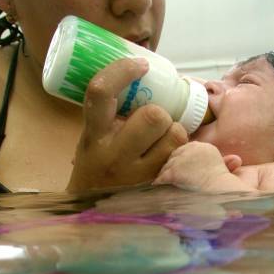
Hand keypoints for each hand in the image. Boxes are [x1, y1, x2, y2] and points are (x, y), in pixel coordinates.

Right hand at [66, 58, 187, 192]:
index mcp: (94, 135)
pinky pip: (180, 157)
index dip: (122, 71)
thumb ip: (112, 114)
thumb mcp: (94, 138)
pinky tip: (170, 154)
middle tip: (155, 121)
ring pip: (174, 136)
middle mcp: (113, 155)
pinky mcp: (156, 186)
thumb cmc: (98, 165)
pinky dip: (180, 150)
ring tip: (163, 139)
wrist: (93, 208)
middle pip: (153, 115)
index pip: (102, 92)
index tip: (140, 65)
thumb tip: (144, 75)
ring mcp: (137, 174)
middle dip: (160, 112)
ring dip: (174, 131)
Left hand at [154, 141, 231, 190]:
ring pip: (167, 165)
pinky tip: (156, 184)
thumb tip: (233, 159)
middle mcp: (192, 148)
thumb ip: (222, 161)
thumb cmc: (225, 185)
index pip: (186, 149)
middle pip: (174, 155)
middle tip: (166, 172)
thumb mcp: (225, 167)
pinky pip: (163, 176)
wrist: (222, 192)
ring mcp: (182, 159)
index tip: (180, 167)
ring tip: (160, 179)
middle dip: (171, 164)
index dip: (182, 159)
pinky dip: (160, 181)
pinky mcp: (175, 171)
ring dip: (164, 173)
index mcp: (203, 147)